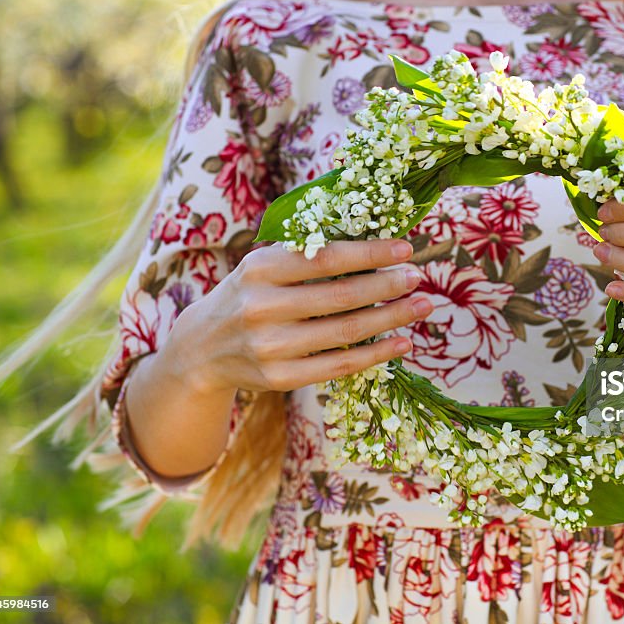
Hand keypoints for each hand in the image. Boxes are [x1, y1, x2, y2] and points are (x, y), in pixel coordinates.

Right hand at [164, 239, 432, 394]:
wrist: (201, 348)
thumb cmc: (249, 294)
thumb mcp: (264, 265)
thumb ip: (307, 254)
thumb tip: (377, 245)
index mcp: (259, 268)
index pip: (325, 257)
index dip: (370, 254)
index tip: (405, 249)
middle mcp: (260, 306)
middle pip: (341, 296)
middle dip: (388, 286)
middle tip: (419, 277)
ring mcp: (270, 346)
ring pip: (345, 333)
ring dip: (391, 319)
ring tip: (422, 306)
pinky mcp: (279, 378)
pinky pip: (338, 366)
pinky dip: (376, 355)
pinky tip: (402, 343)